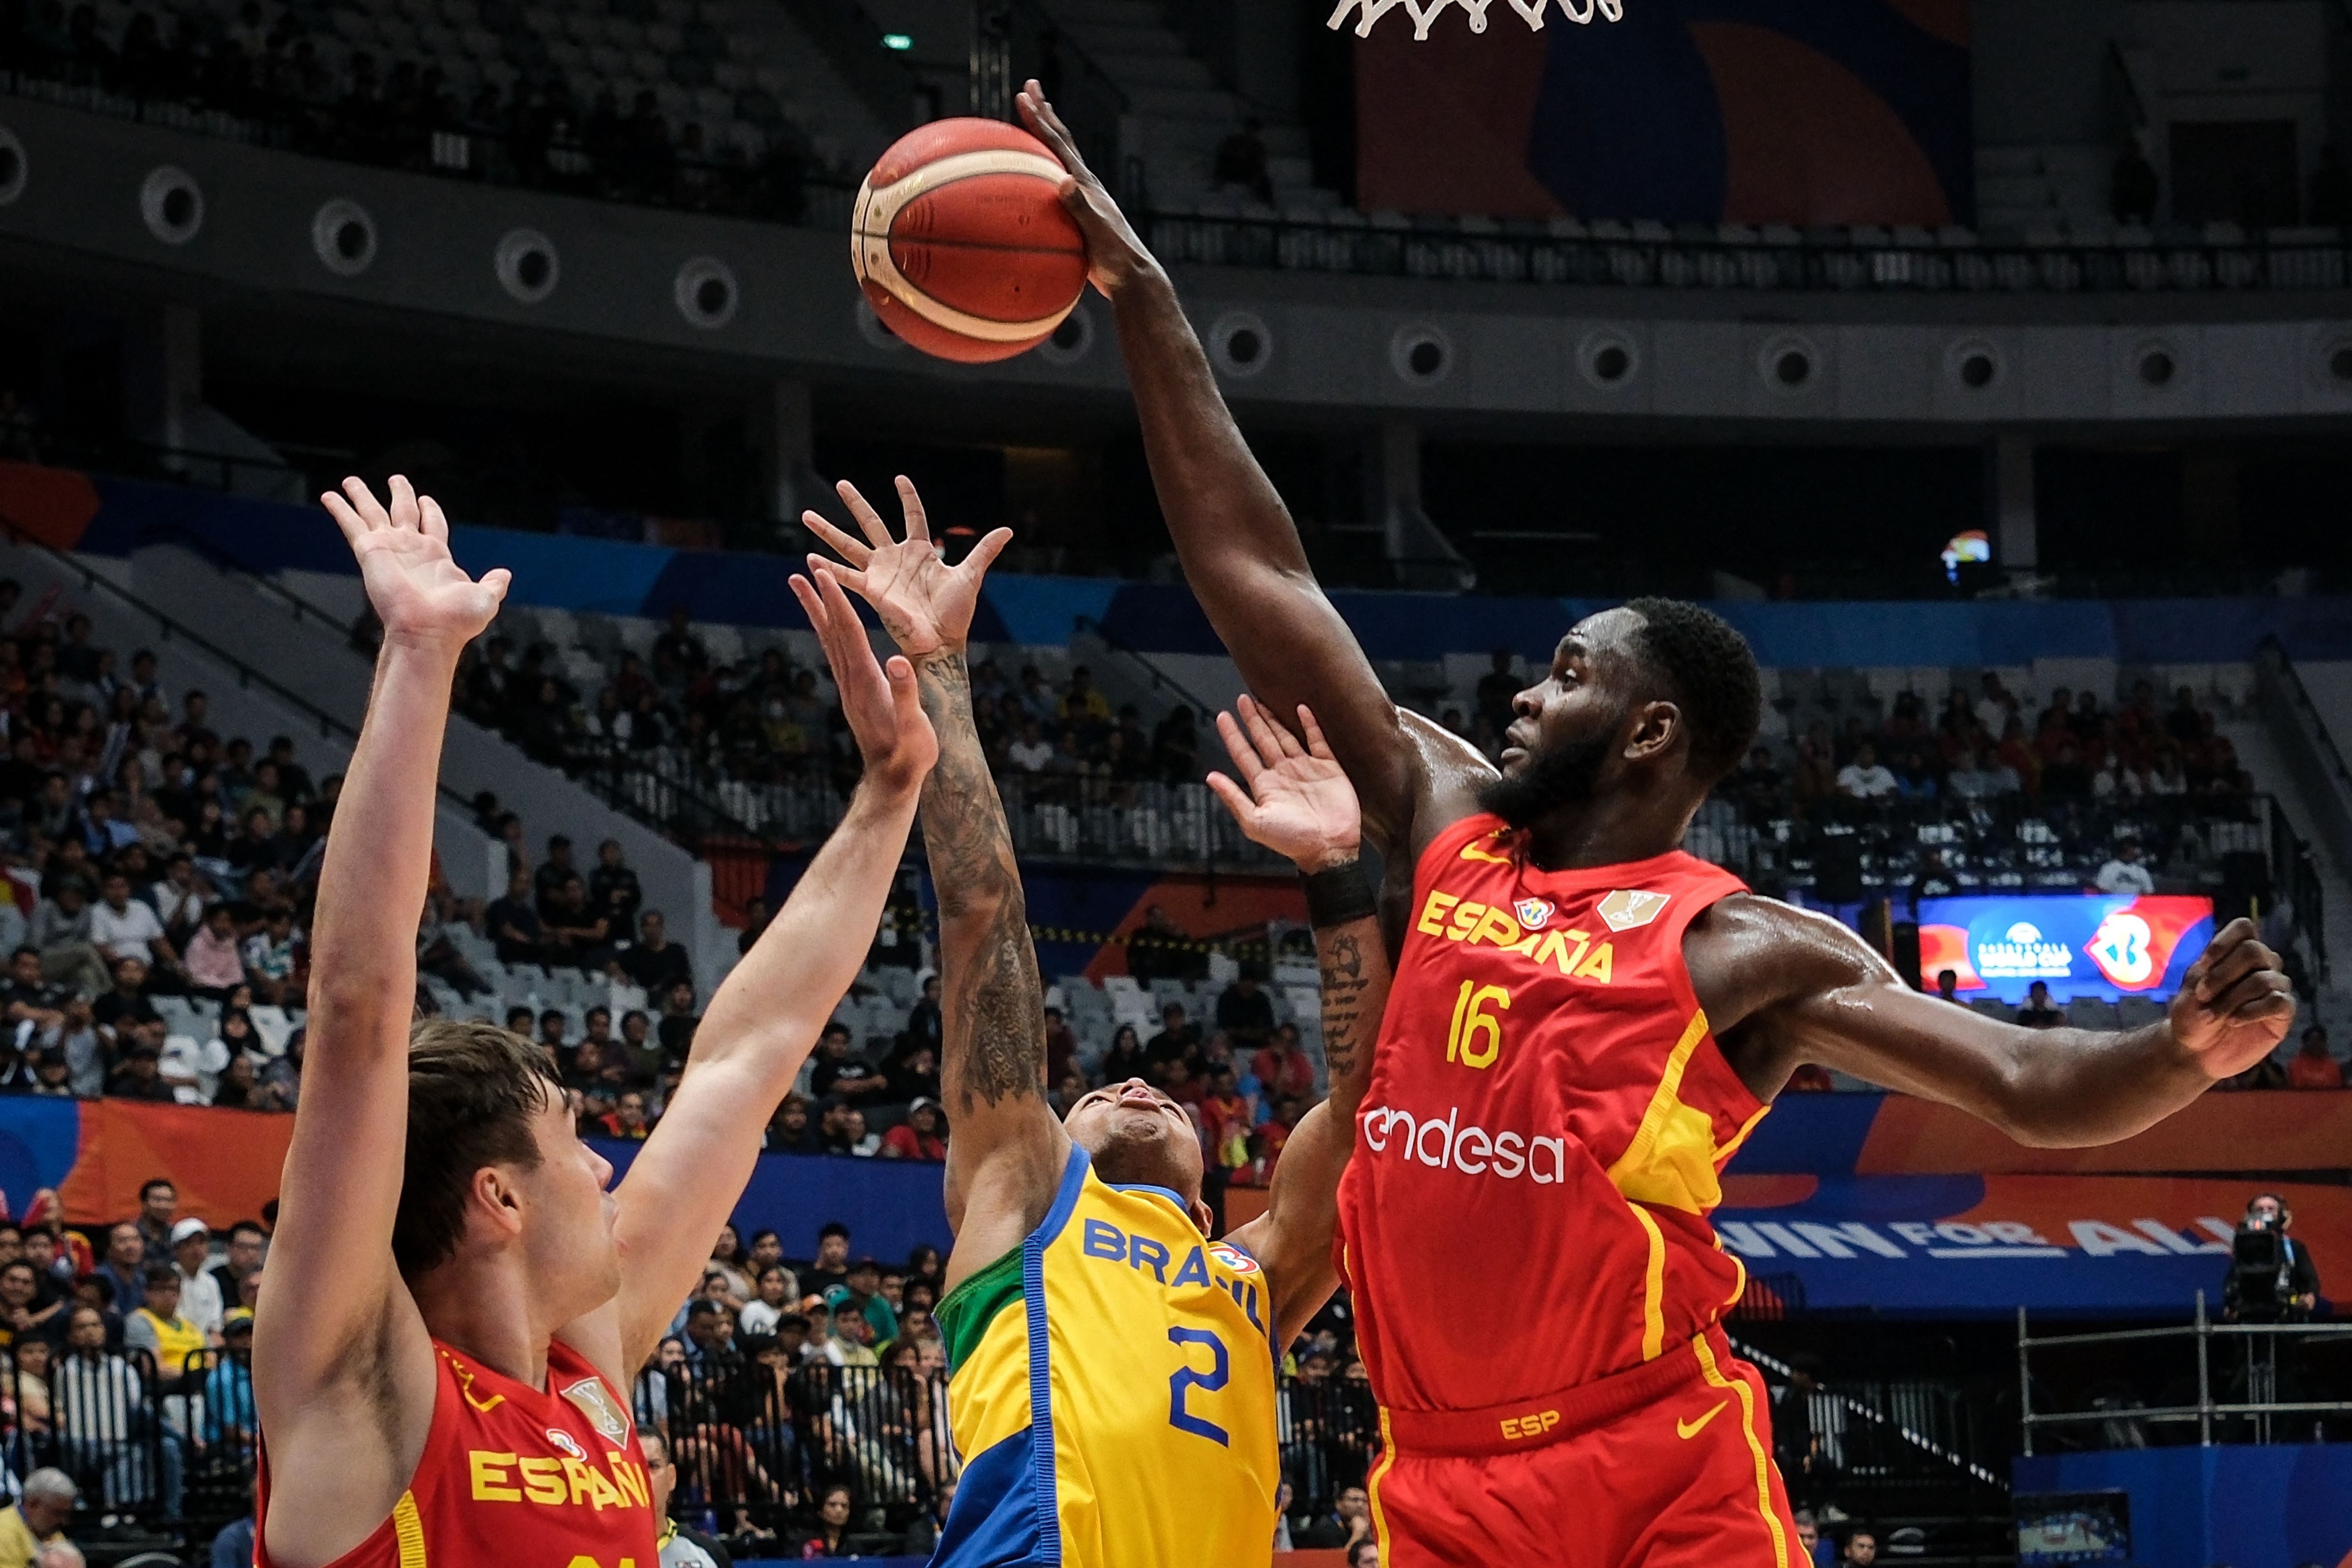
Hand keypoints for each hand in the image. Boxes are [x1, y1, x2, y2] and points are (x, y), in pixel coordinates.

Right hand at [320, 476, 508, 652]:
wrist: (428, 633)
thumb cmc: (455, 621)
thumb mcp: (486, 598)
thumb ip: (494, 584)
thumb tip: (505, 575)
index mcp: (437, 557)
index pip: (433, 525)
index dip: (431, 511)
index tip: (427, 499)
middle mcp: (411, 550)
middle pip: (404, 512)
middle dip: (401, 494)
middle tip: (396, 479)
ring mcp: (389, 549)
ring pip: (373, 513)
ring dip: (362, 496)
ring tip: (351, 480)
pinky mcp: (369, 551)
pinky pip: (352, 523)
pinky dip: (340, 509)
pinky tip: (329, 496)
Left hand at [787, 566, 936, 796]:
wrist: (894, 780)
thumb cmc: (910, 754)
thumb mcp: (914, 726)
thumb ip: (906, 693)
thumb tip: (898, 660)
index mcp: (866, 681)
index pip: (849, 633)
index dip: (837, 602)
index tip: (822, 574)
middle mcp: (851, 681)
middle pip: (830, 633)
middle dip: (817, 600)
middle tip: (799, 574)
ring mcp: (849, 688)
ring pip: (829, 643)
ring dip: (817, 614)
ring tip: (804, 590)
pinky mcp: (853, 694)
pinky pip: (837, 655)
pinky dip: (829, 634)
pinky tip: (828, 627)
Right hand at [802, 478, 1008, 658]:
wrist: (941, 641)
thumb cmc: (956, 613)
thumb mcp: (971, 576)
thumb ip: (984, 550)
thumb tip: (1008, 530)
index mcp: (920, 551)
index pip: (913, 516)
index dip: (907, 497)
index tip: (899, 478)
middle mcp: (895, 558)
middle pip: (871, 522)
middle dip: (855, 503)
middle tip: (839, 483)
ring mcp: (880, 573)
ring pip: (849, 545)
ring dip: (828, 531)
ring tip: (805, 514)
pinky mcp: (870, 591)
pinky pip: (845, 576)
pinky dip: (828, 569)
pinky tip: (809, 558)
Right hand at [1015, 80, 1156, 298]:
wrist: (1133, 278)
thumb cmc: (1115, 259)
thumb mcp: (1096, 233)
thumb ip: (1080, 208)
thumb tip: (1064, 180)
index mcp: (1086, 184)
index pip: (1059, 145)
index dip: (1041, 119)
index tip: (1025, 94)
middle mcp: (1086, 185)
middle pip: (1062, 141)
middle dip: (1045, 112)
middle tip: (1030, 87)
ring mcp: (1085, 199)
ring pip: (1062, 159)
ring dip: (1048, 136)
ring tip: (1037, 119)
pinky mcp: (1082, 216)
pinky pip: (1058, 185)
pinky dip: (1045, 170)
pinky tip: (1039, 177)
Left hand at [1205, 698, 1360, 872]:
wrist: (1328, 847)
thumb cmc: (1290, 840)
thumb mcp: (1255, 822)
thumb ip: (1233, 798)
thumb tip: (1210, 776)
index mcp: (1264, 785)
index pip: (1244, 754)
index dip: (1233, 735)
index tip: (1222, 716)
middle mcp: (1283, 773)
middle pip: (1264, 739)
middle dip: (1253, 719)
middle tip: (1243, 698)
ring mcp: (1305, 768)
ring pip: (1286, 736)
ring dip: (1275, 719)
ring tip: (1263, 700)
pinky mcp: (1329, 767)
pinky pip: (1317, 740)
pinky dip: (1309, 724)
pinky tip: (1301, 708)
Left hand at [2170, 918, 2295, 1078]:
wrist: (2193, 1050)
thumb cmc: (2191, 1016)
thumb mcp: (2193, 988)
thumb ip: (2213, 966)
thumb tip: (2241, 949)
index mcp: (2235, 954)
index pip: (2244, 928)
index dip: (2224, 942)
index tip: (2202, 965)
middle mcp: (2260, 965)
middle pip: (2255, 951)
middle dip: (2224, 974)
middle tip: (2203, 995)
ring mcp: (2274, 988)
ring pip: (2265, 979)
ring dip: (2233, 998)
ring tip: (2213, 1015)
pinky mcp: (2283, 1013)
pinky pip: (2279, 1001)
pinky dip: (2253, 1011)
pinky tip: (2234, 1021)